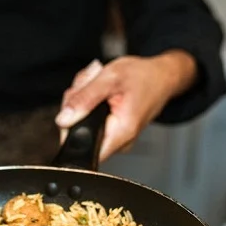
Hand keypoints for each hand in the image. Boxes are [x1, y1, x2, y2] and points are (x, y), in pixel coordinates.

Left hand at [55, 52, 196, 161]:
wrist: (162, 76)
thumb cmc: (143, 75)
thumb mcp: (110, 78)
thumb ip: (84, 99)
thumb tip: (63, 120)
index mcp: (121, 132)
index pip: (83, 150)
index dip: (69, 130)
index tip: (74, 108)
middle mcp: (119, 140)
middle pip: (77, 132)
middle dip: (75, 105)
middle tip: (89, 86)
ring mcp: (115, 137)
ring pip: (80, 123)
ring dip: (82, 100)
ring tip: (97, 84)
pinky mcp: (111, 130)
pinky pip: (88, 119)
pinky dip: (88, 102)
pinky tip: (99, 91)